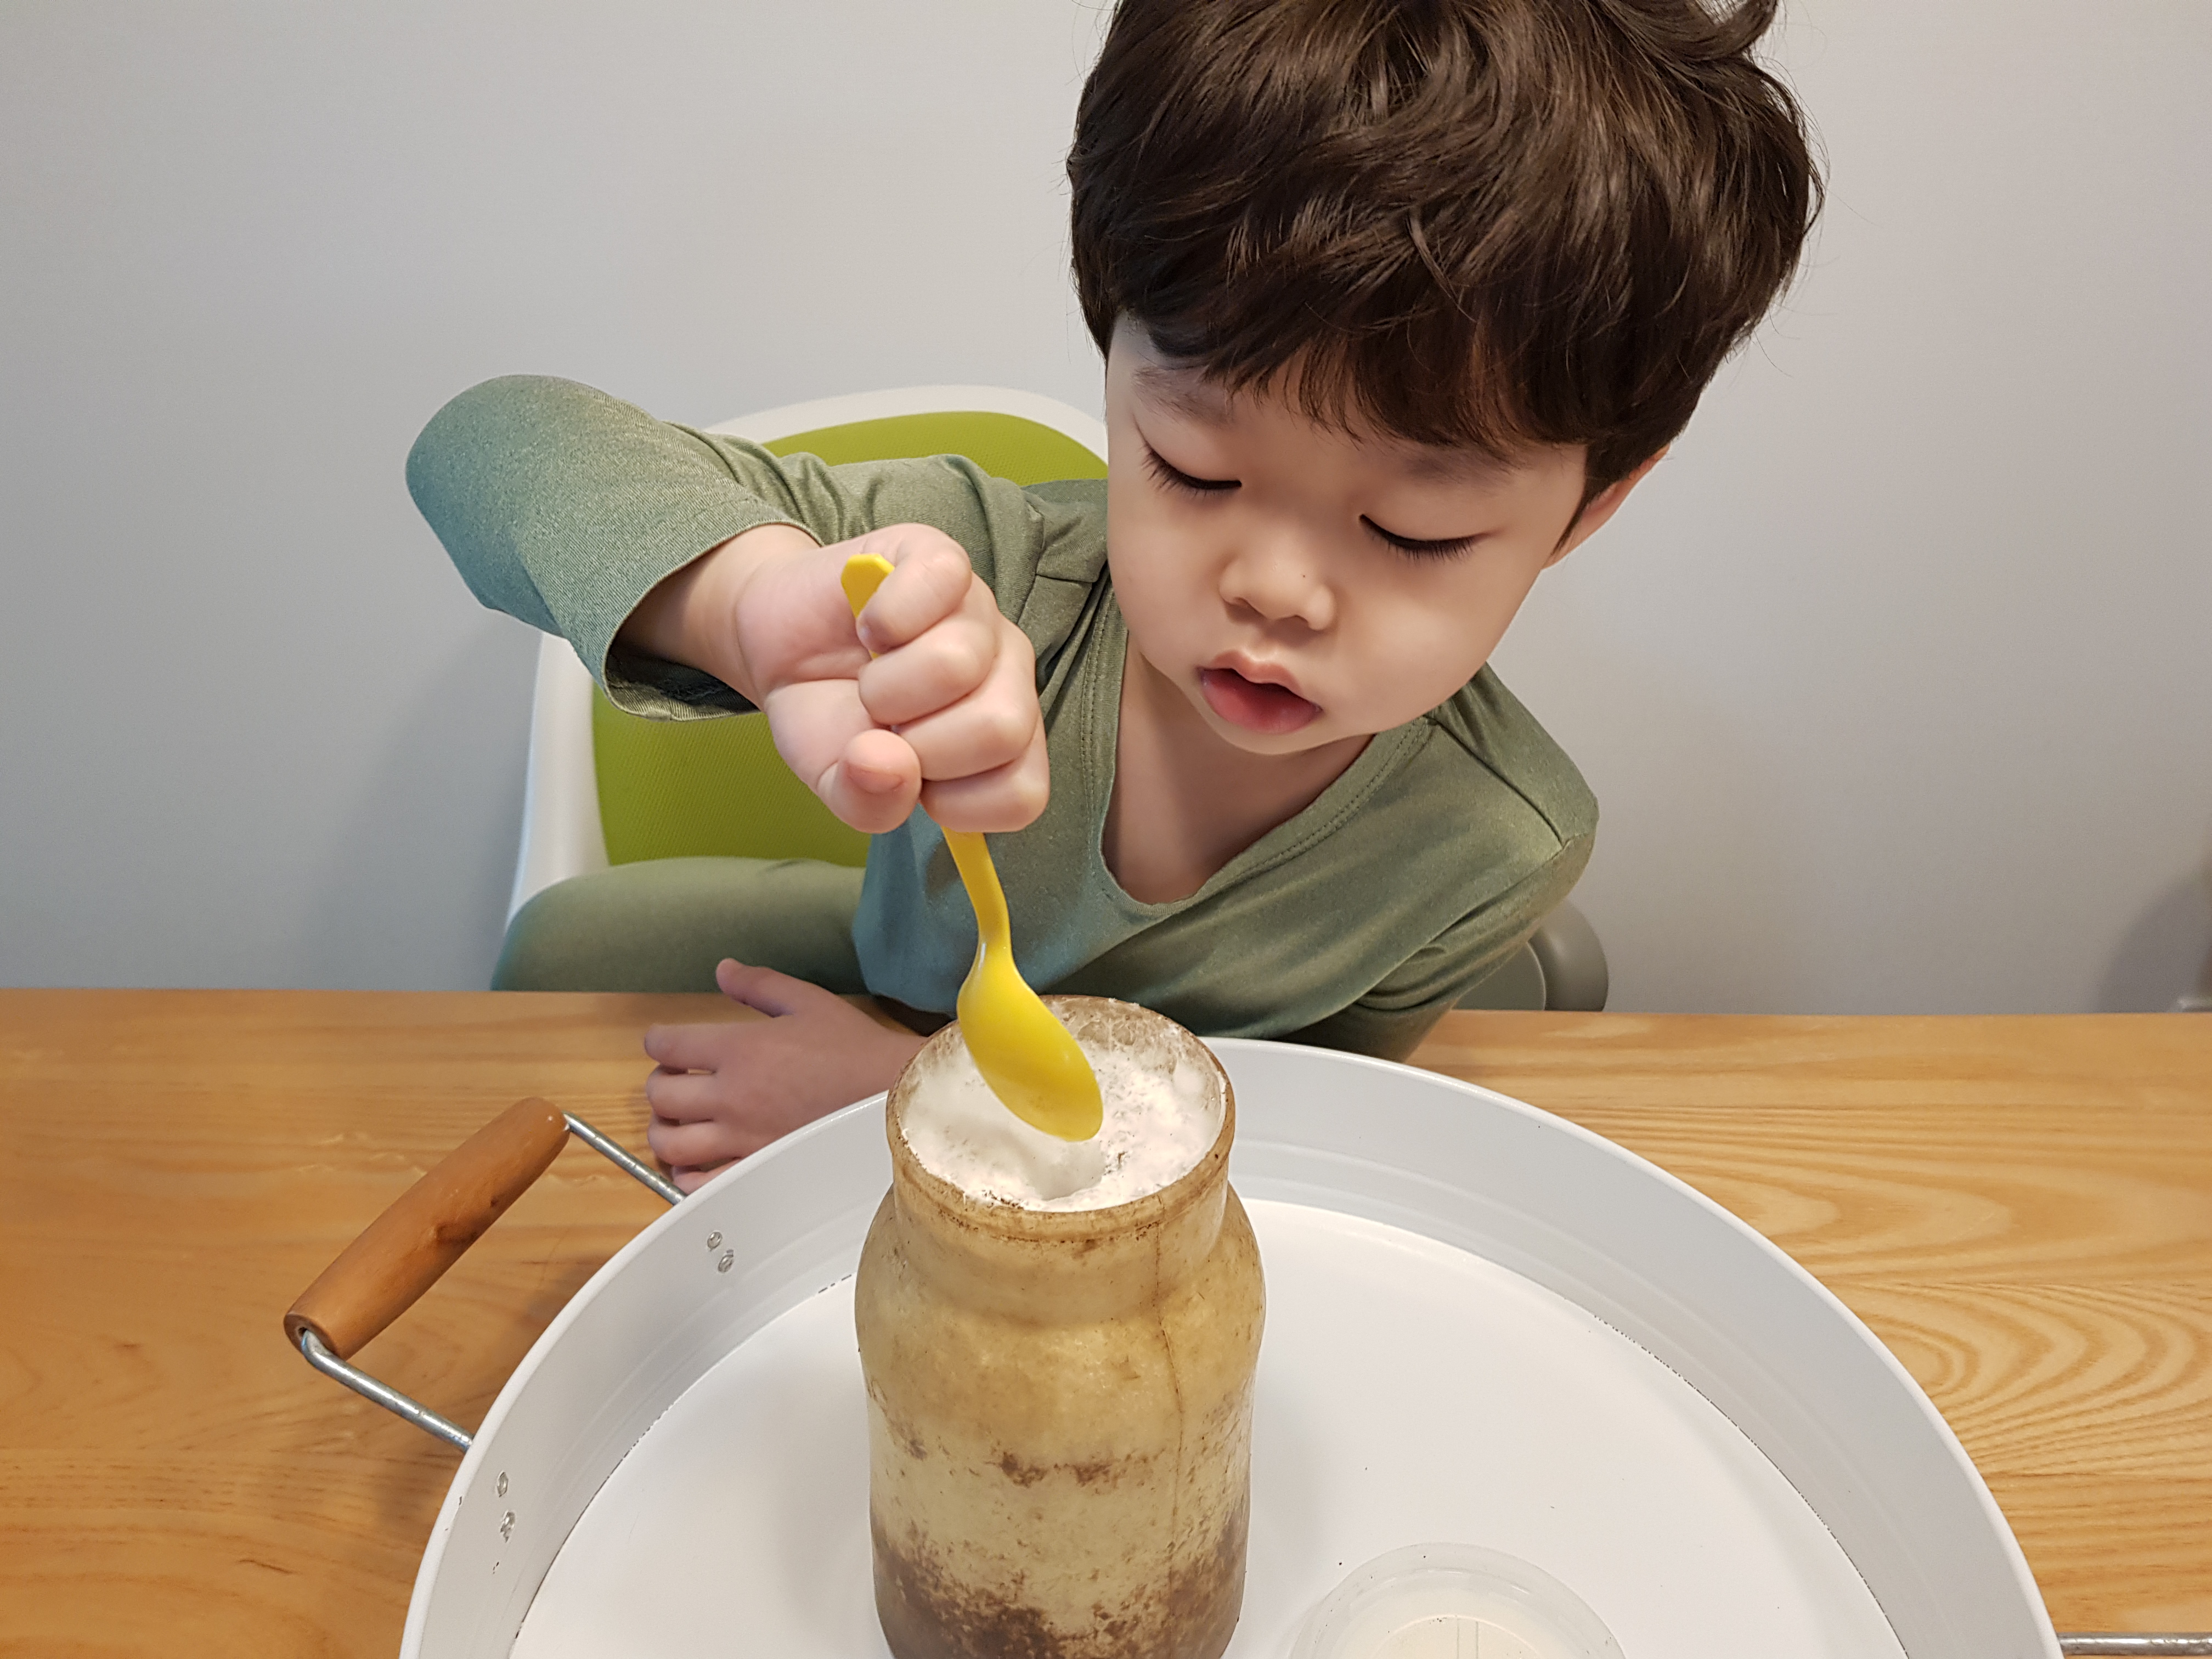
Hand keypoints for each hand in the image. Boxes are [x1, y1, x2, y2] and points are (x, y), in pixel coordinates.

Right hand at [625, 520, 1049, 834]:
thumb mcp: (838, 783)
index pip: (1022, 793)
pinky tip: (870, 626)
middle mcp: (1007, 676)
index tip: (911, 782)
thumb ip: (868, 802)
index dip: (954, 802)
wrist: (779, 647)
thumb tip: (889, 765)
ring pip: (960, 663)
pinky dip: (887, 615)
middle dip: (920, 744)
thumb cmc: (827, 717)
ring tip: (869, 678)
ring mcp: (981, 614)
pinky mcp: (941, 558)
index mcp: (1003, 743)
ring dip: (888, 685)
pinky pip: (941, 584)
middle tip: (882, 726)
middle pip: (1002, 728)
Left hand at [641, 960, 924, 1191]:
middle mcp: (731, 1096)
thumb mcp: (809, 1003)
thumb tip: (723, 970)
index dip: (657, 1041)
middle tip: (675, 1080)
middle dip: (659, 1084)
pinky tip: (696, 1162)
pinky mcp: (756, 1169)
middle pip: (660, 1095)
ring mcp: (740, 1139)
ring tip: (677, 1122)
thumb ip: (759, 985)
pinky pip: (699, 1182)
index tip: (665, 1043)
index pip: (666, 1045)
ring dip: (664, 1129)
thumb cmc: (856, 1051)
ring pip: (670, 1143)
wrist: (893, 1100)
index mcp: (739, 1050)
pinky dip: (686, 1174)